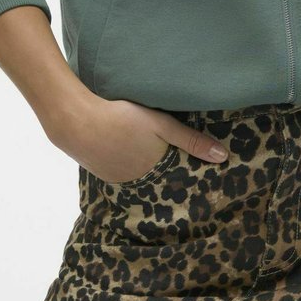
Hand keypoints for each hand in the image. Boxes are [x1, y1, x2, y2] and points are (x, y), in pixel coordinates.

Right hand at [53, 95, 227, 183]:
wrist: (76, 122)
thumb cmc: (122, 118)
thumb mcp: (161, 125)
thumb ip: (192, 140)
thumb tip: (223, 157)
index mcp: (157, 170)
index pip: (180, 175)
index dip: (189, 168)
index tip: (202, 169)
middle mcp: (140, 181)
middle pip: (160, 175)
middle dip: (168, 168)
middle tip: (172, 155)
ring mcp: (120, 179)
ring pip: (141, 173)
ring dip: (146, 164)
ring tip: (147, 150)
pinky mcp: (104, 173)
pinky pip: (124, 171)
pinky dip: (129, 162)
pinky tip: (126, 149)